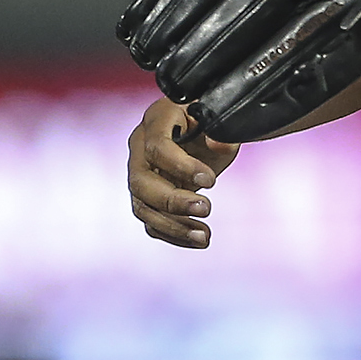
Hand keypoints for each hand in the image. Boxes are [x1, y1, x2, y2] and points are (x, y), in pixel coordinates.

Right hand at [126, 96, 240, 248]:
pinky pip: (151, 221)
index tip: (210, 181)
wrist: (199, 131)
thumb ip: (221, 132)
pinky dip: (173, 235)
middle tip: (206, 208)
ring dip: (173, 226)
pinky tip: (196, 239)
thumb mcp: (219, 120)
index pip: (157, 147)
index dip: (181, 166)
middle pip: (141, 181)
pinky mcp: (146, 197)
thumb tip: (220, 145)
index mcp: (156, 120)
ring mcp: (140, 174)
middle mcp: (140, 147)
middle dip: (173, 201)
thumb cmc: (207, 121)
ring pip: (143, 206)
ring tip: (204, 236)